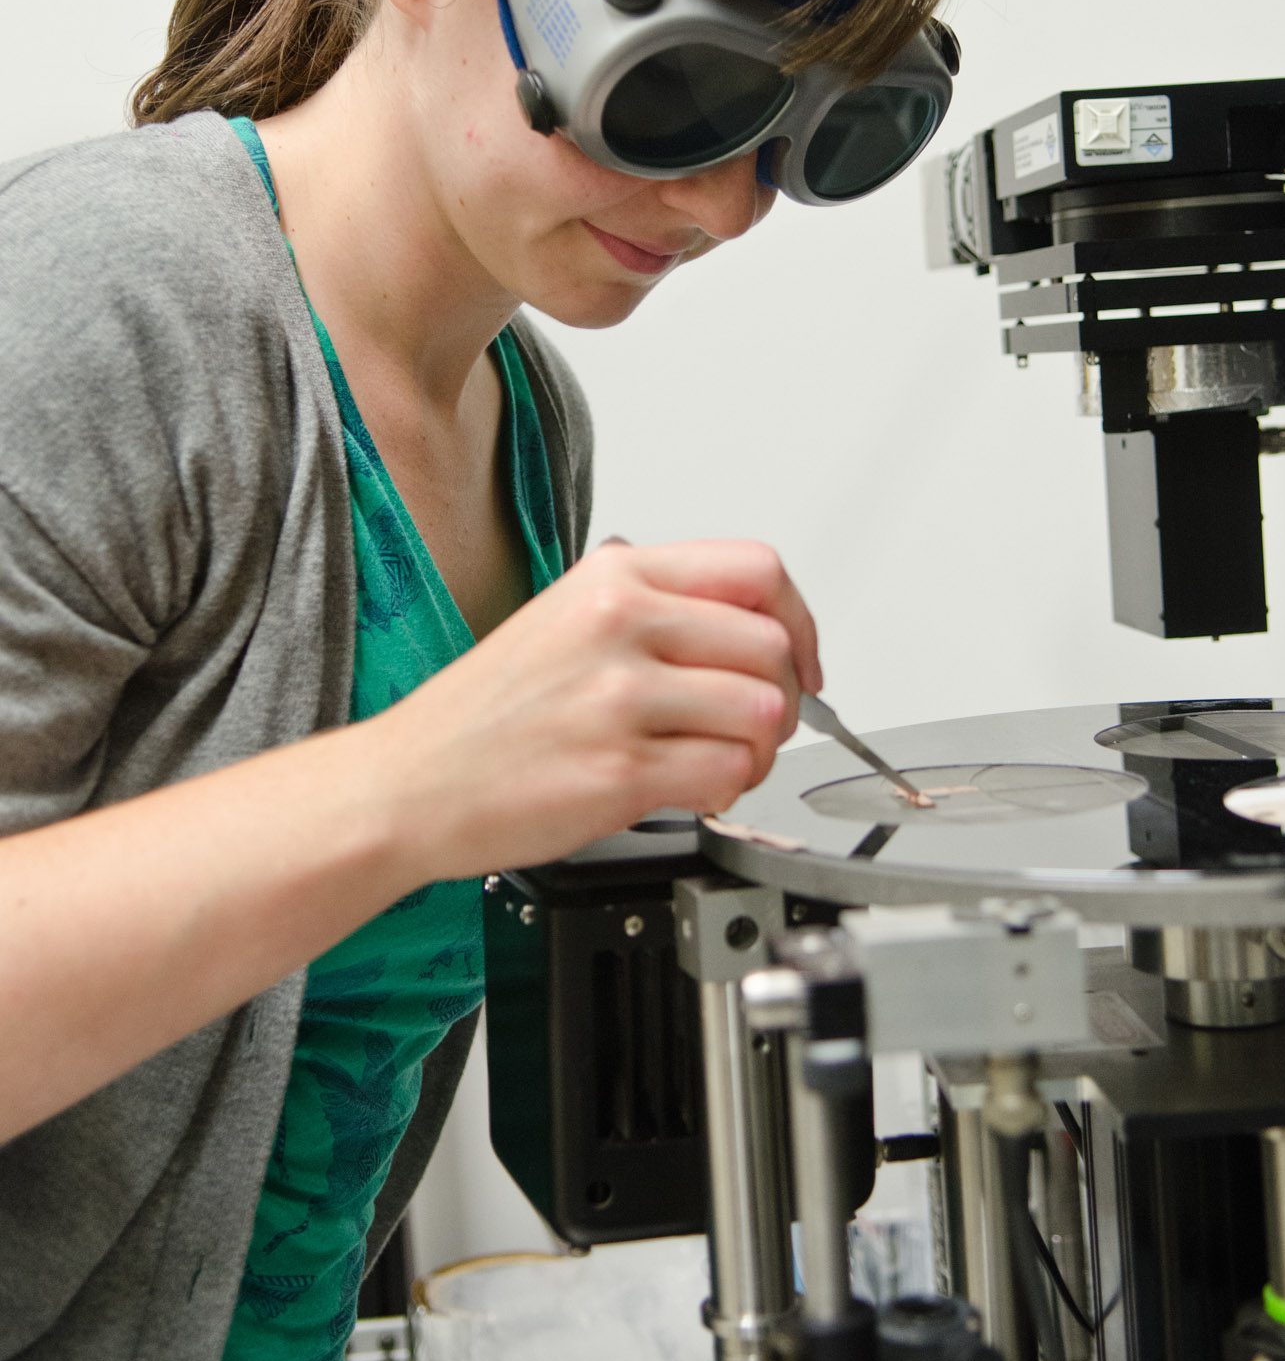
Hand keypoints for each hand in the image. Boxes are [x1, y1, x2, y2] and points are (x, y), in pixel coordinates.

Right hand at [373, 539, 821, 880]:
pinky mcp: (619, 771)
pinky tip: (690, 791)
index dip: (798, 620)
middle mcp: (619, 624)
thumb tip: (751, 628)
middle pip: (771, 645)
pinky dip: (727, 791)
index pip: (758, 569)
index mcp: (614, 577)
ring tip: (718, 763)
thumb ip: (653, 607)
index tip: (798, 661)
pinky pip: (729, 773)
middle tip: (751, 729)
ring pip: (763, 713)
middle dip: (782, 699)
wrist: (409, 783)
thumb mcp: (564, 618)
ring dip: (759, 752)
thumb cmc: (485, 714)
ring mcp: (619, 697)